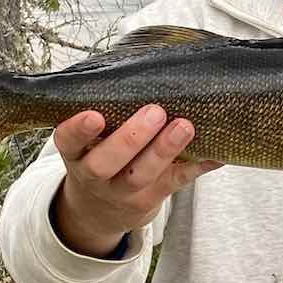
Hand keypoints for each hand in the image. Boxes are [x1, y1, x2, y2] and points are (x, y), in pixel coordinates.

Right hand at [50, 104, 222, 257]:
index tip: (94, 115)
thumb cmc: (101, 157)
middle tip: (154, 112)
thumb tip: (146, 72)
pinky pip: (175, 182)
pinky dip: (197, 166)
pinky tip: (214, 153)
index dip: (78, 130)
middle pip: (105, 163)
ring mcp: (122, 191)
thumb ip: (107, 114)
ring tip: (184, 126)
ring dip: (164, 150)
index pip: (68, 141)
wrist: (101, 210)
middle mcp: (95, 175)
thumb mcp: (89, 142)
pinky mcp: (151, 198)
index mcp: (77, 153)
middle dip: (130, 138)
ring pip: (141, 175)